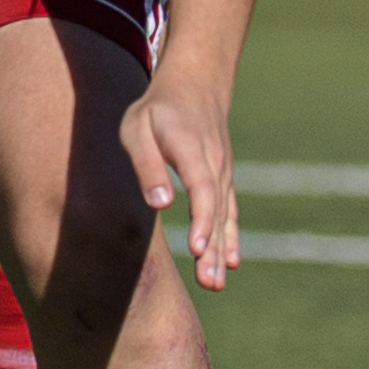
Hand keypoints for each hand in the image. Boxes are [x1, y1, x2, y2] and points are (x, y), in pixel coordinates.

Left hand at [122, 79, 239, 290]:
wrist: (195, 86)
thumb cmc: (156, 109)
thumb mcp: (138, 127)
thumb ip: (147, 165)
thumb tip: (161, 204)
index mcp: (192, 149)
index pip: (203, 189)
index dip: (202, 220)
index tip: (196, 249)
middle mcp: (215, 164)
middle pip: (217, 211)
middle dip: (212, 248)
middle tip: (208, 282)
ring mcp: (223, 172)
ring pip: (224, 216)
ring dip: (220, 250)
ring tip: (214, 282)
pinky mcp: (223, 179)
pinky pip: (229, 211)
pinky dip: (230, 237)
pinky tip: (229, 261)